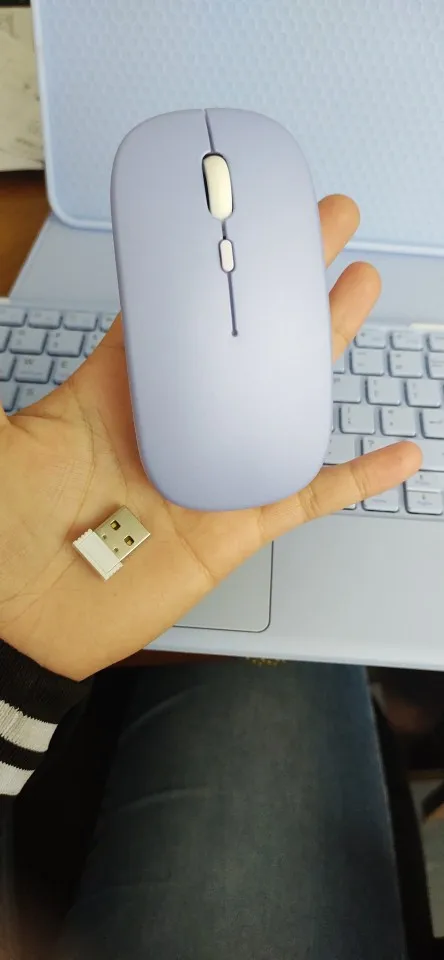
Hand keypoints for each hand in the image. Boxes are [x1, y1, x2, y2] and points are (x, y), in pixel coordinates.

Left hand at [0, 196, 420, 679]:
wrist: (21, 625)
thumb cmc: (2, 534)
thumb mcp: (2, 445)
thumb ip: (2, 398)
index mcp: (118, 391)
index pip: (177, 311)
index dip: (211, 263)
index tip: (242, 216)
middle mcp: (175, 424)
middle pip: (245, 340)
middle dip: (286, 281)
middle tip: (326, 226)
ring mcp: (210, 473)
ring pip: (284, 401)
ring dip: (325, 350)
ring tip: (359, 289)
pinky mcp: (234, 528)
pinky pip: (306, 498)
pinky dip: (355, 480)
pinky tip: (397, 454)